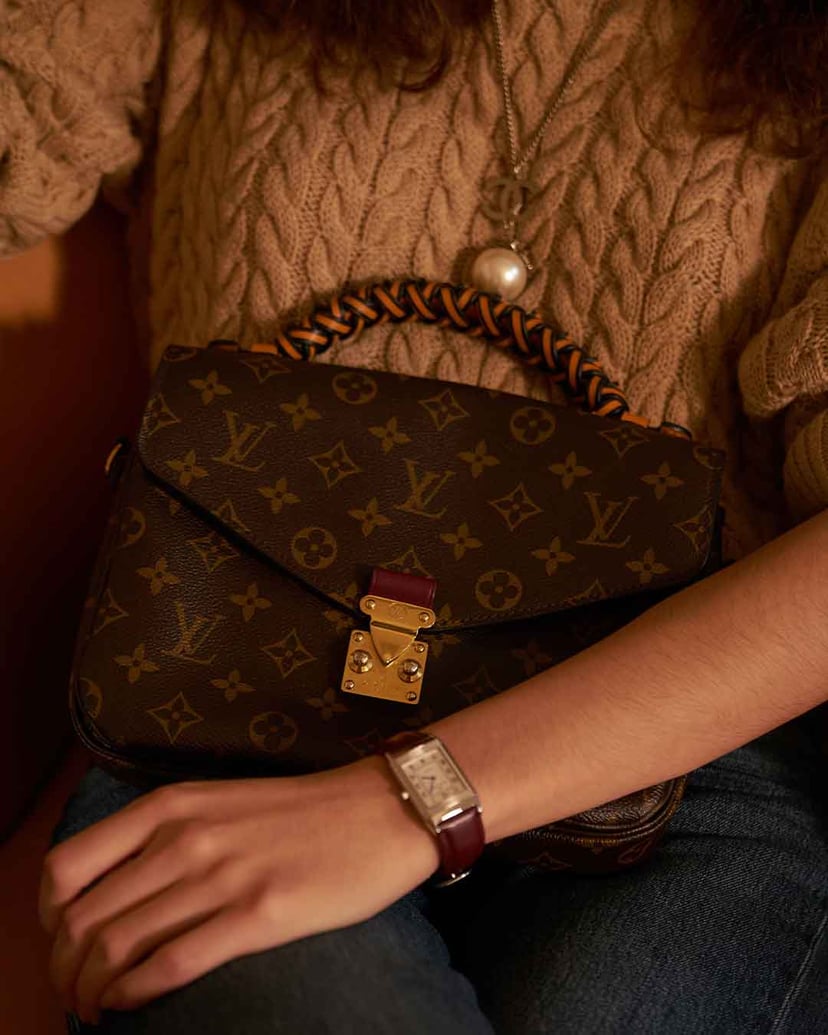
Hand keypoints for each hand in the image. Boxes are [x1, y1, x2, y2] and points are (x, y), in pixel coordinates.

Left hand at [39, 758, 437, 1024]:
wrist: (380, 810)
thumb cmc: (300, 813)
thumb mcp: (218, 802)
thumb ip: (165, 834)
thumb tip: (116, 891)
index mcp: (170, 806)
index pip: (66, 868)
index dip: (48, 919)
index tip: (63, 942)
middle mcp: (184, 837)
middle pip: (81, 920)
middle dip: (63, 970)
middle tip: (75, 991)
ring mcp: (220, 876)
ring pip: (115, 947)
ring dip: (91, 992)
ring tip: (96, 1009)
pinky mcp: (258, 915)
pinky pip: (169, 966)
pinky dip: (134, 995)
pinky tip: (132, 1004)